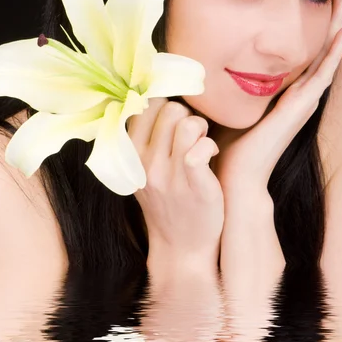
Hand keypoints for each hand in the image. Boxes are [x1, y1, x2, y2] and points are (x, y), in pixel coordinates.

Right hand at [127, 97, 223, 269]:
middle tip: (191, 132)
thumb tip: (152, 95)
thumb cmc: (166, 200)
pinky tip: (211, 154)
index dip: (165, 103)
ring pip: (187, 122)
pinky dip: (210, 144)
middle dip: (186, 114)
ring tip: (202, 141)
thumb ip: (144, 136)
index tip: (174, 118)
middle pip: (170, 107)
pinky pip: (202, 146)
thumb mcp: (142, 169)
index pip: (145, 104)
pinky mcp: (194, 184)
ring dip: (201, 127)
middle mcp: (144, 162)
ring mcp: (168, 175)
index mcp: (130, 154)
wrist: (181, 245)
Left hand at [210, 0, 341, 196]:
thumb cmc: (227, 144)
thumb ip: (226, 83)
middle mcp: (297, 95)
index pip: (302, 53)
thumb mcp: (228, 103)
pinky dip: (334, 54)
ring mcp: (302, 102)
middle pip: (319, 50)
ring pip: (326, 57)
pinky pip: (321, 75)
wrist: (234, 176)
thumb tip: (203, 58)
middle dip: (329, 19)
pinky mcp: (299, 109)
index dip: (310, 28)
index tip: (313, 0)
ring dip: (336, 27)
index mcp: (283, 94)